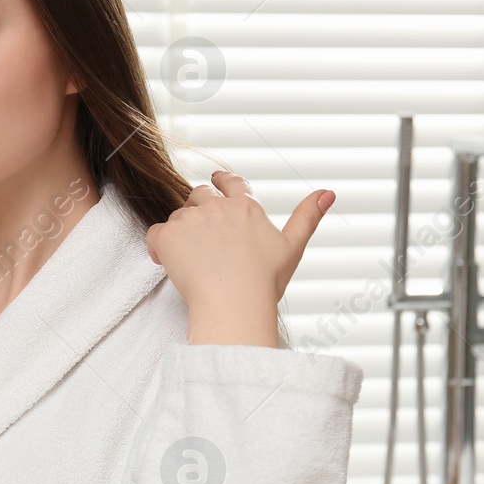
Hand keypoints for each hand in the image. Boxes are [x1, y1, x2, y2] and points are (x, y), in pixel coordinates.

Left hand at [145, 170, 333, 311]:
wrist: (234, 304)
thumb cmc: (264, 282)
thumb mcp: (292, 247)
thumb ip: (308, 216)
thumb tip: (328, 192)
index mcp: (246, 206)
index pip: (232, 183)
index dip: (222, 180)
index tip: (216, 180)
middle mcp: (217, 206)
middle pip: (199, 195)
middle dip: (197, 209)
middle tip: (198, 233)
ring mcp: (191, 219)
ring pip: (178, 216)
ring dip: (181, 231)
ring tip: (188, 257)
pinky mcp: (168, 235)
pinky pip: (155, 234)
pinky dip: (158, 246)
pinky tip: (164, 260)